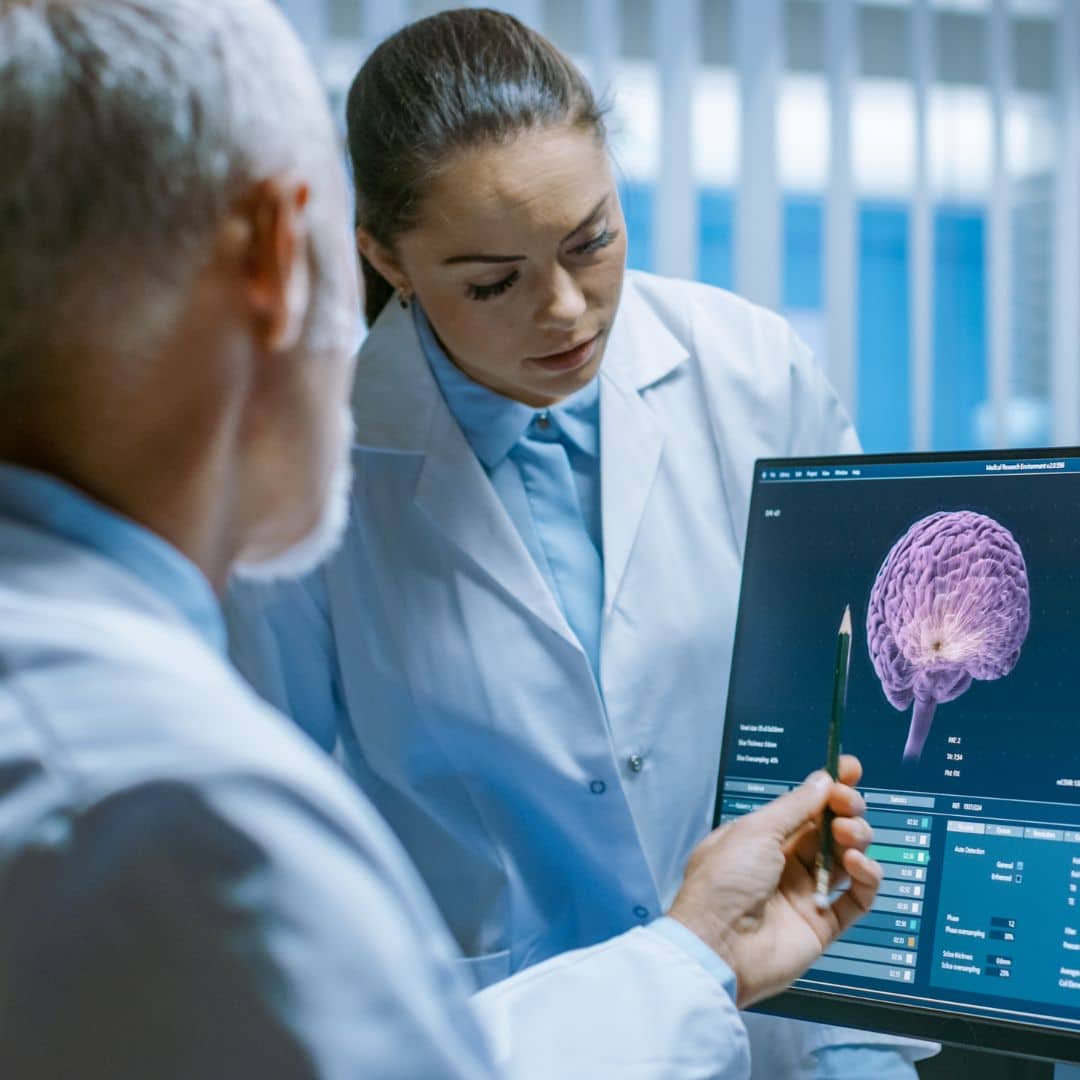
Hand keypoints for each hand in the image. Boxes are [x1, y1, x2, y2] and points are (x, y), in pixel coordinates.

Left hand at [667, 755, 880, 1007]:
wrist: (718, 946)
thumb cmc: (723, 882)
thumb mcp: (755, 831)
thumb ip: (795, 807)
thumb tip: (823, 780)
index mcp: (762, 837)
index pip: (804, 807)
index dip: (830, 788)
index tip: (851, 769)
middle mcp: (785, 862)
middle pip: (829, 829)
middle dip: (845, 810)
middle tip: (848, 805)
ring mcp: (806, 893)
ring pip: (847, 859)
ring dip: (856, 839)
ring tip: (848, 836)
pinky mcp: (824, 924)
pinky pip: (858, 898)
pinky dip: (866, 877)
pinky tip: (858, 864)